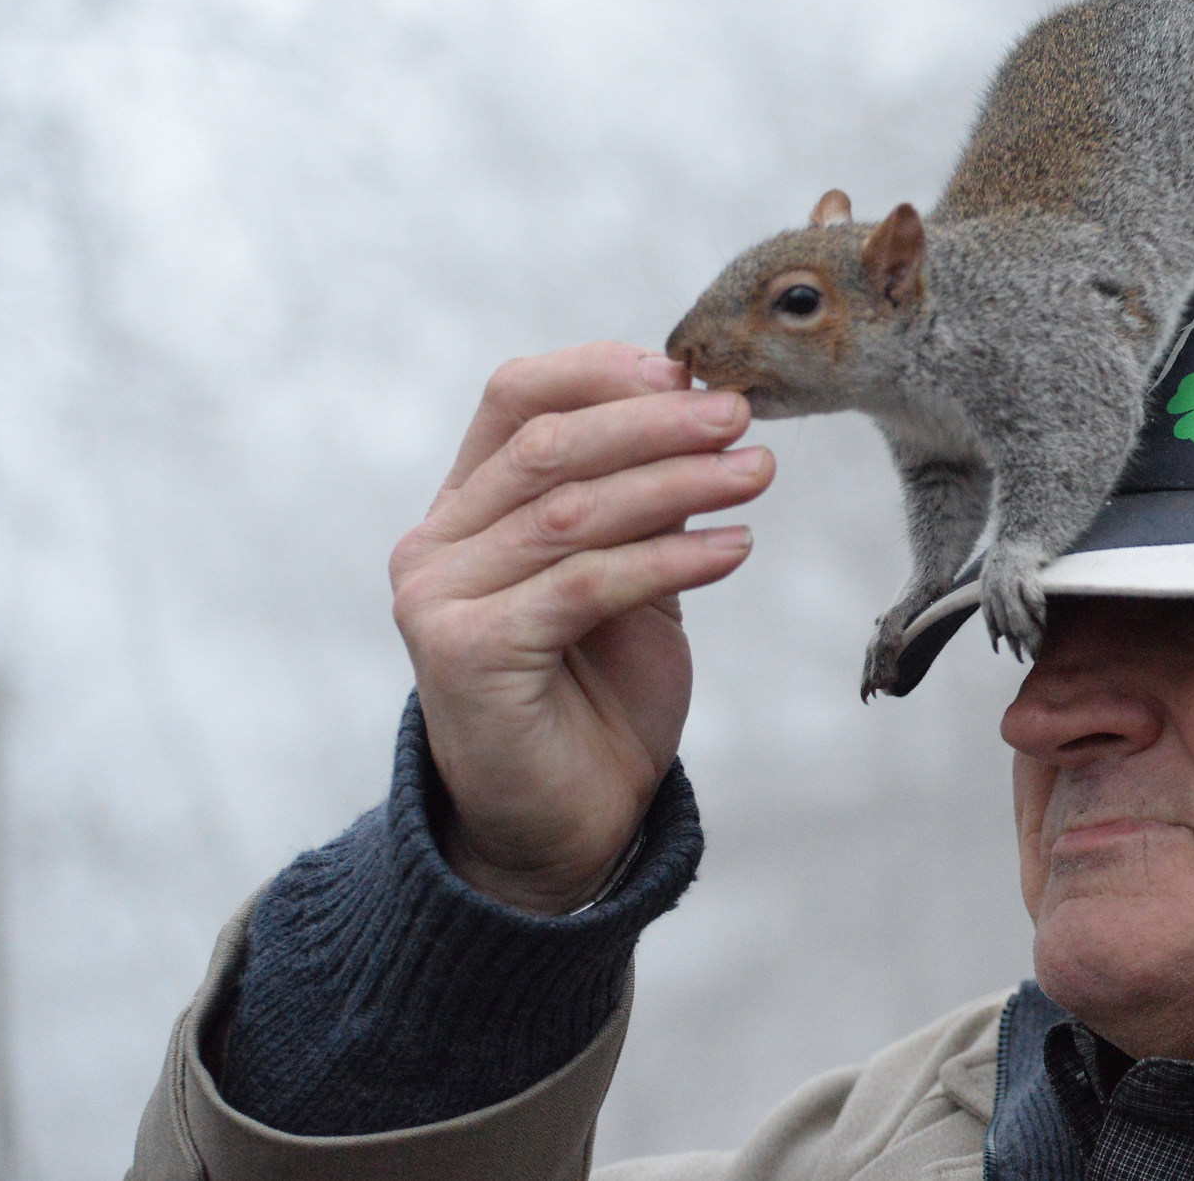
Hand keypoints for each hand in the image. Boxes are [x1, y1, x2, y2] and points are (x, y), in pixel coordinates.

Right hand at [389, 342, 772, 912]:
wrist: (567, 822)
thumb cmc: (599, 692)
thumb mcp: (629, 575)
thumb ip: (644, 501)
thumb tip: (706, 410)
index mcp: (466, 507)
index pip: (515, 398)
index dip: (600, 372)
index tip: (688, 370)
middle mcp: (436, 544)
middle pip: (547, 446)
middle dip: (655, 423)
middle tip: (741, 416)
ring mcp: (439, 598)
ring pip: (571, 511)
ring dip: (678, 483)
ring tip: (757, 473)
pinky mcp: (466, 652)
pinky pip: (583, 583)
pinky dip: (669, 558)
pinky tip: (736, 546)